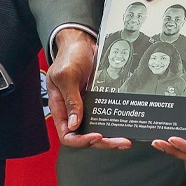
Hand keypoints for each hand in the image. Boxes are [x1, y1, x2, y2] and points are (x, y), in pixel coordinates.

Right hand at [47, 28, 130, 149]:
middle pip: (85, 136)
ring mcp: (85, 107)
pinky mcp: (97, 101)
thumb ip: (70, 99)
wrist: (82, 42)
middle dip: (103, 142)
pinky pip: (105, 117)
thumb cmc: (69, 55)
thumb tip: (73, 124)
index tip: (97, 136)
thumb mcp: (67, 75)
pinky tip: (126, 125)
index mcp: (60, 107)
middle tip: (121, 142)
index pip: (67, 135)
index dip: (81, 140)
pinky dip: (115, 123)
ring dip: (111, 137)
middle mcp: (72, 111)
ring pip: (97, 130)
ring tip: (125, 140)